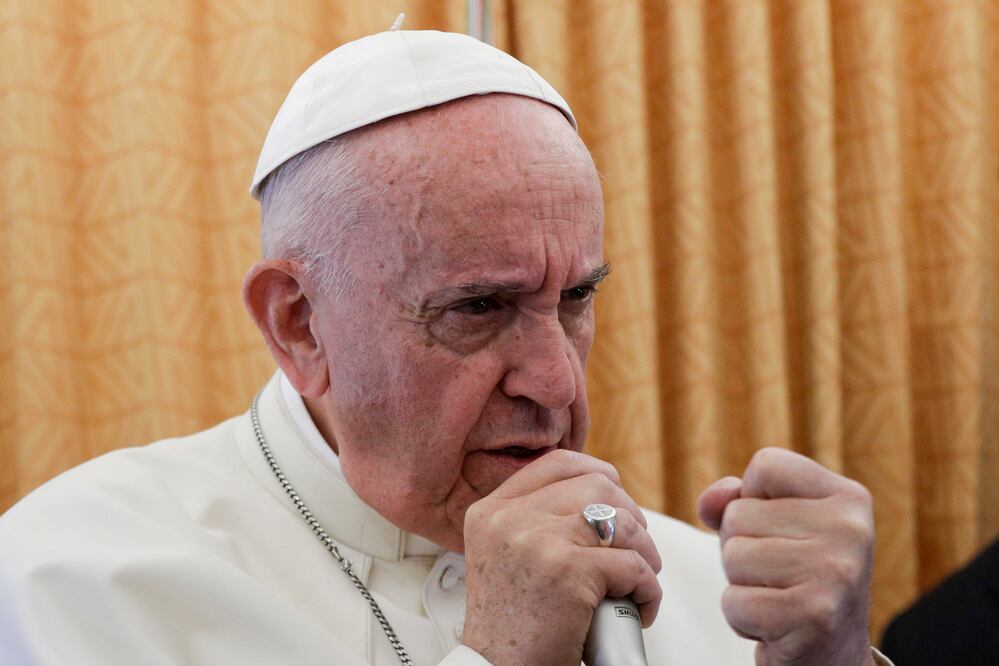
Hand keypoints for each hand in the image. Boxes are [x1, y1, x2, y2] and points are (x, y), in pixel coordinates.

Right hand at [461, 449, 661, 665]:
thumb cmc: (510, 628)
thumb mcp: (503, 556)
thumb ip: (534, 520)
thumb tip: (598, 495)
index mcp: (491, 511)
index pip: (558, 463)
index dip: (598, 474)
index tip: (616, 500)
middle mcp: (510, 518)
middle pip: (598, 485)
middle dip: (630, 517)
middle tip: (632, 551)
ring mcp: (538, 541)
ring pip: (623, 522)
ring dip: (645, 554)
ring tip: (637, 582)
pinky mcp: (568, 571)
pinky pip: (635, 565)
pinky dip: (649, 590)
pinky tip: (639, 608)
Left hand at [698, 448, 875, 665]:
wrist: (831, 657)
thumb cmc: (795, 581)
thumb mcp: (774, 527)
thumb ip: (736, 500)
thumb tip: (711, 501)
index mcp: (848, 498)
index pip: (766, 465)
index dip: (751, 498)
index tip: (778, 530)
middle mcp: (850, 530)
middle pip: (738, 514)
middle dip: (742, 548)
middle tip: (779, 576)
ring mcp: (835, 572)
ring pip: (733, 556)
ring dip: (741, 584)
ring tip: (778, 597)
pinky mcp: (813, 616)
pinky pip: (734, 602)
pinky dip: (742, 618)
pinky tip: (775, 624)